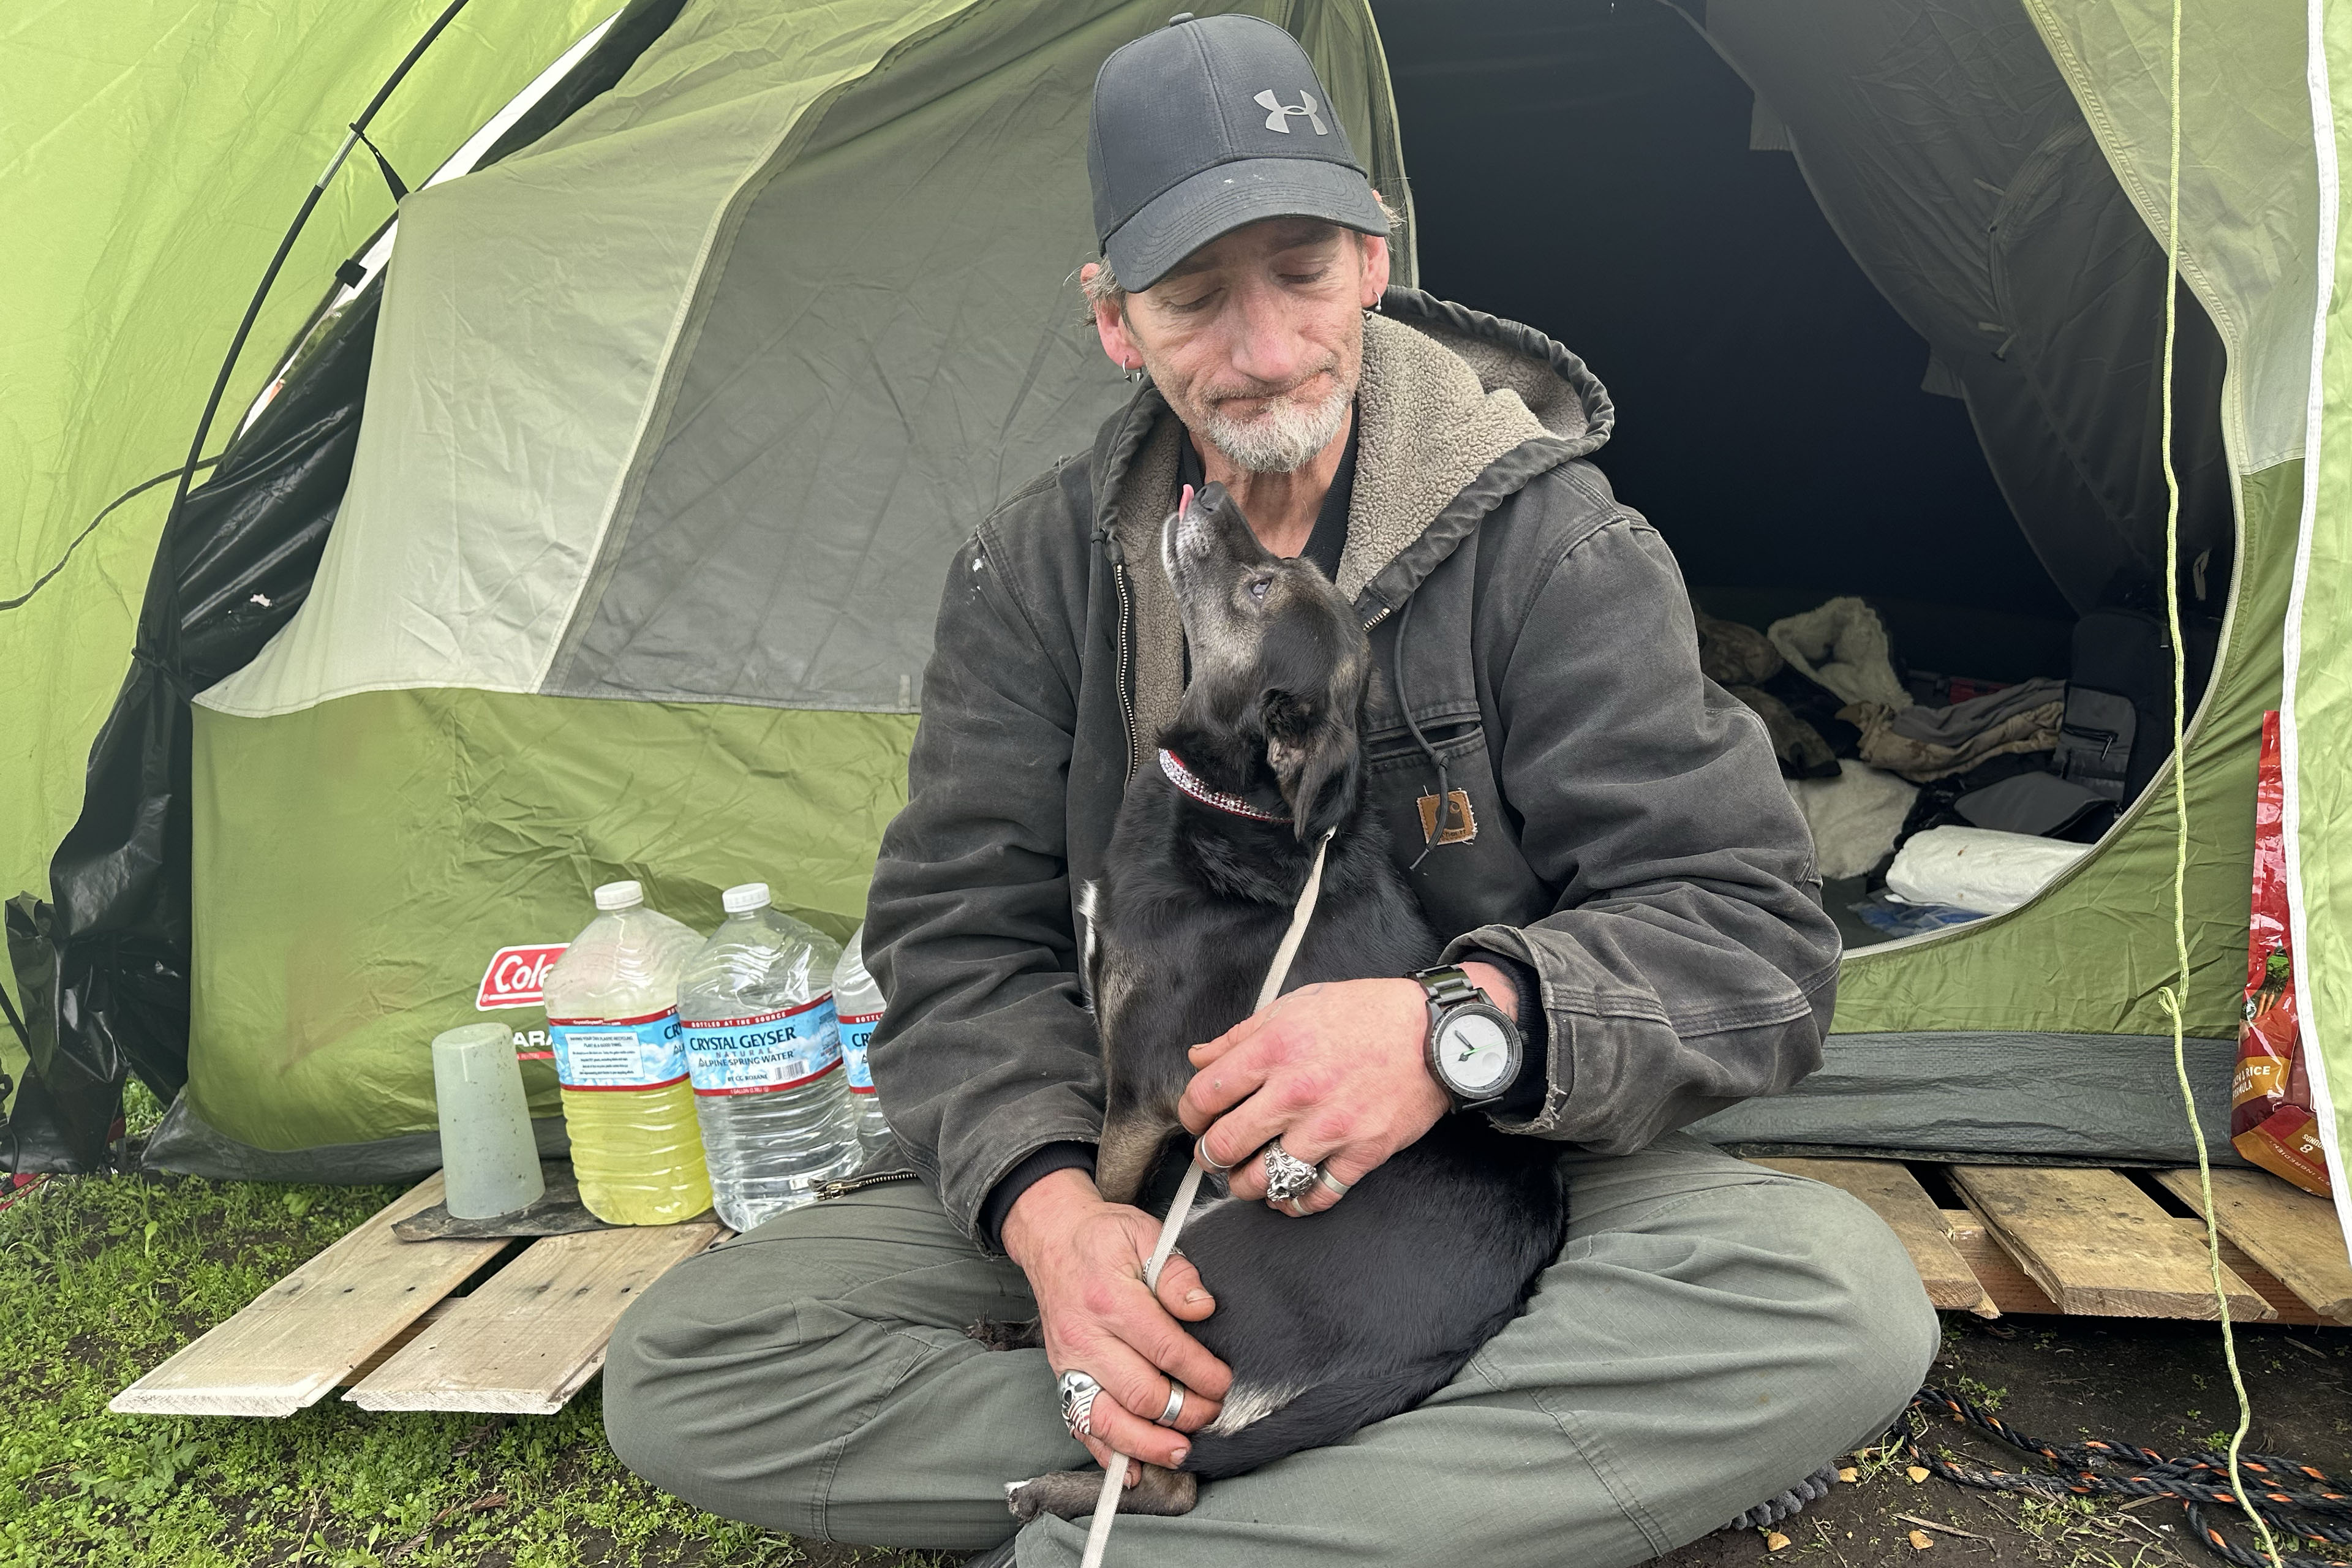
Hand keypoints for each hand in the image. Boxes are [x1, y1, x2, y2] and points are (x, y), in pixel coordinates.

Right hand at [1001, 1168, 1230, 1470]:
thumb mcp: (1145, 1235)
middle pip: (1140, 1393)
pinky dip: (1106, 1455)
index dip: (1201, 1373)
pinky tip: (1132, 1471)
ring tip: (1181, 1451)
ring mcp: (1070, 1363)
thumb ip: (1176, 1273)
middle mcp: (1086, 1337)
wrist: (1051, 1238)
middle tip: (1212, 1411)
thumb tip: (1203, 1308)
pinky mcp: (1062, 1378)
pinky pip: (1080, 1426)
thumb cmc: (1103, 1238)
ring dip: (1148, 1444)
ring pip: (1108, 1421)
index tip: (1223, 1381)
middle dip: (1185, 1412)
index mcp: (1111, 1299)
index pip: (1165, 1350)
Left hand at [1178, 964, 1520, 1216]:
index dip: (1190, 1113)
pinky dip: (1294, 1203)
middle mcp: (1296, 1091)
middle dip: (1209, 1156)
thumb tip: (1198, 1058)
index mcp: (1275, 1049)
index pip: (1205, 1094)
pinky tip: (1285, 1197)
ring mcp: (1330, 1127)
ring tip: (1244, 1178)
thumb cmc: (1367, 1013)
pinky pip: (1316, 1194)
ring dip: (1245, 1185)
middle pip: (1225, 1143)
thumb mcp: (1296, 1005)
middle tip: (1212, 1155)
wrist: (1436, 1033)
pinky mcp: (1361, 1153)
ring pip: (1264, 1178)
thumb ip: (1241, 1035)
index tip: (1196, 1118)